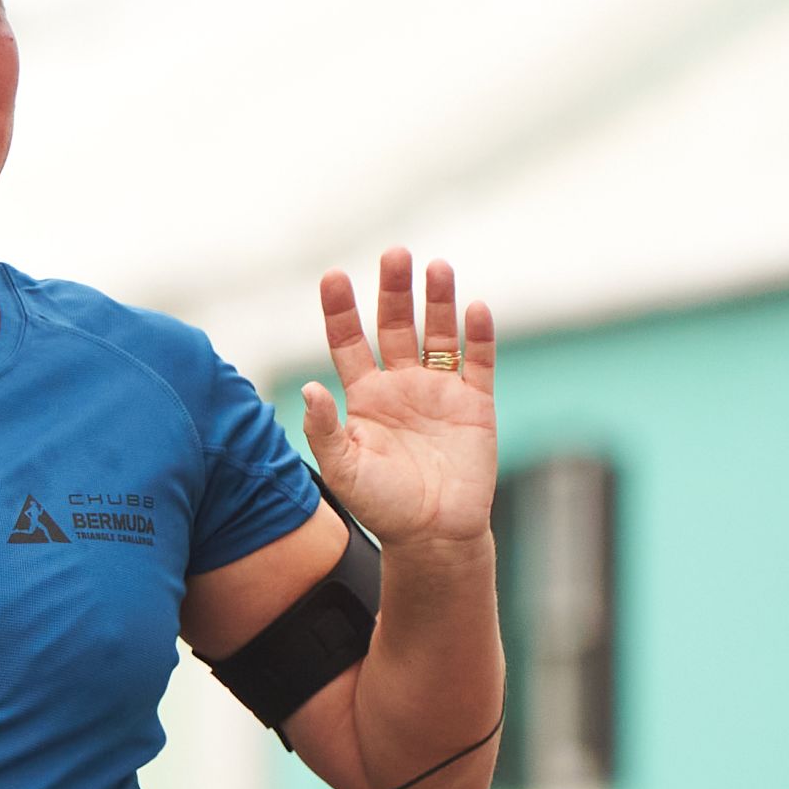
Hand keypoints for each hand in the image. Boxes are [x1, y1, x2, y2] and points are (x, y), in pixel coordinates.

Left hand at [300, 249, 495, 550]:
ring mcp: (440, 391)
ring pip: (439, 335)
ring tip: (437, 266)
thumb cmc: (382, 505)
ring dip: (438, 301)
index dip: (341, 309)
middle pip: (395, 325)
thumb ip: (325, 428)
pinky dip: (479, 336)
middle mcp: (400, 384)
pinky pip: (479, 362)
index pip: (349, 341)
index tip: (334, 276)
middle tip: (395, 253)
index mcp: (364, 395)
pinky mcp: (476, 404)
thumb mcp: (344, 468)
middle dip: (394, 290)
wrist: (434, 535)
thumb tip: (309, 387)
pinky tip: (476, 309)